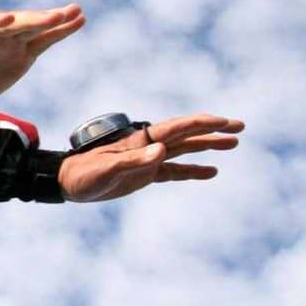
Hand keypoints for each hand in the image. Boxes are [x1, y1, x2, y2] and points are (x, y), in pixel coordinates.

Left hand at [0, 4, 85, 107]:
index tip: (6, 19)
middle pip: (14, 24)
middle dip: (33, 20)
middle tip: (56, 16)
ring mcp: (9, 42)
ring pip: (33, 29)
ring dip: (53, 21)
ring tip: (76, 12)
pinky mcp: (22, 53)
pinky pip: (43, 41)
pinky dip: (60, 32)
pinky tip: (79, 21)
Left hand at [60, 113, 243, 201]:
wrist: (66, 183)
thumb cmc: (82, 174)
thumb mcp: (106, 170)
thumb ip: (133, 161)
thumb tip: (161, 151)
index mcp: (140, 140)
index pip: (178, 128)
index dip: (202, 124)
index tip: (225, 122)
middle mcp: (147, 146)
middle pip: (186, 135)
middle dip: (212, 130)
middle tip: (240, 127)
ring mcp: (147, 159)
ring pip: (184, 150)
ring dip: (207, 147)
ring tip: (233, 144)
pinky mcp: (144, 174)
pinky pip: (174, 171)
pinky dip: (193, 171)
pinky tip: (212, 172)